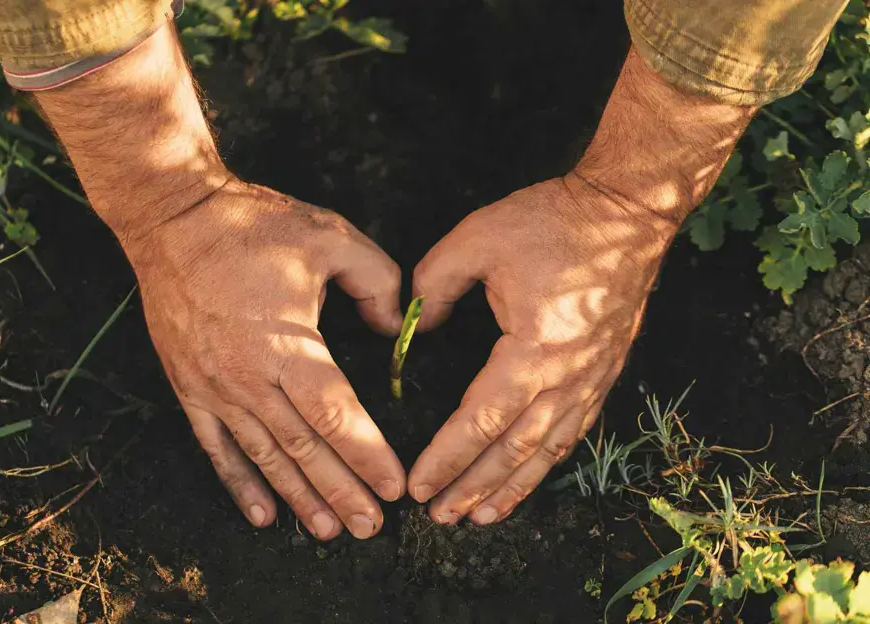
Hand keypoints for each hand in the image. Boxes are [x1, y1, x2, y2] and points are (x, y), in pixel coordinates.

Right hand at [123, 179, 405, 538]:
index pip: (335, 416)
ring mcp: (214, 388)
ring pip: (264, 457)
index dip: (368, 456)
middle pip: (304, 449)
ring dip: (298, 498)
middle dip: (342, 492)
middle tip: (372, 528)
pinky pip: (216, 448)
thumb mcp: (330, 237)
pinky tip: (262, 515)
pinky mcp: (190, 388)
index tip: (396, 487)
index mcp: (285, 344)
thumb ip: (377, 282)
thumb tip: (394, 328)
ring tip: (328, 532)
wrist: (172, 218)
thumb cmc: (252, 226)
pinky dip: (240, 485)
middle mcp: (248, 378)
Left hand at [406, 47, 754, 523]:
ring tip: (480, 516)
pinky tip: (529, 475)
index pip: (479, 421)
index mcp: (532, 350)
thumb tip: (414, 325)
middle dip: (473, 486)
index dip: (446, 458)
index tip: (418, 486)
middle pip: (513, 449)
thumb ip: (433, 284)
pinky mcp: (603, 373)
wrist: (627, 213)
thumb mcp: (478, 239)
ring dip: (511, 487)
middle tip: (440, 517)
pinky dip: (547, 461)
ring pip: (547, 450)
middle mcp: (567, 376)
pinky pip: (573, 431)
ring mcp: (591, 378)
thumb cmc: (554, 222)